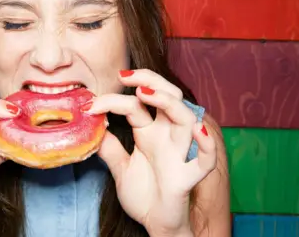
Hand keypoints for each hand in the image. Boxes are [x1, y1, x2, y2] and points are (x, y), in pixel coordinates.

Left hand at [85, 69, 216, 236]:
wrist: (155, 224)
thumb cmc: (144, 195)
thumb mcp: (119, 168)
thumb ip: (109, 148)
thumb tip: (93, 126)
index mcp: (150, 132)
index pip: (136, 104)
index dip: (114, 98)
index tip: (91, 104)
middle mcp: (167, 136)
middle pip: (168, 97)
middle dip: (150, 79)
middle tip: (125, 76)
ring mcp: (179, 153)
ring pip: (185, 118)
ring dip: (168, 102)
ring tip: (145, 93)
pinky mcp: (187, 176)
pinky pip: (206, 160)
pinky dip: (207, 145)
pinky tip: (198, 131)